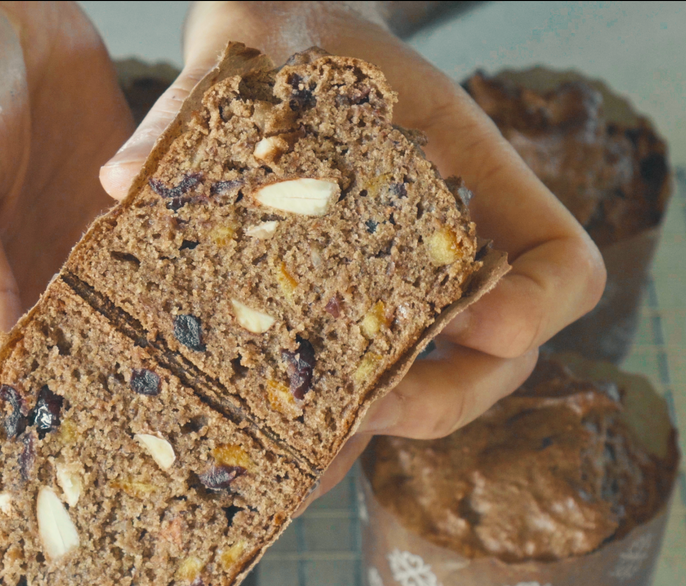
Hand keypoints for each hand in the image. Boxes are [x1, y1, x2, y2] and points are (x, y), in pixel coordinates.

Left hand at [100, 1, 605, 499]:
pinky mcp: (345, 321)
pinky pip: (361, 388)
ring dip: (385, 422)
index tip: (491, 324)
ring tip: (313, 440)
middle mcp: (451, 250)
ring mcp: (404, 294)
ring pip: (434, 388)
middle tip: (372, 411)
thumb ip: (197, 108)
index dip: (542, 307)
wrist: (271, 47)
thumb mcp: (254, 57)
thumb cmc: (287, 44)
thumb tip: (124, 175)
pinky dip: (328, 425)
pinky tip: (270, 440)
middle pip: (500, 359)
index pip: (561, 264)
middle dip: (446, 397)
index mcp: (471, 179)